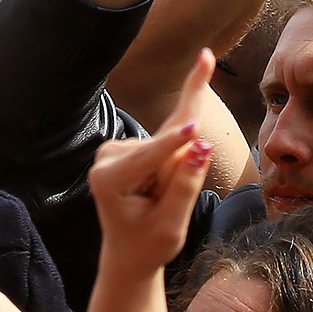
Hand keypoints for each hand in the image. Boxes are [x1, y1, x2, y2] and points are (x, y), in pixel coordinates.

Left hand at [88, 53, 220, 273]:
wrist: (128, 254)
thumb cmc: (148, 246)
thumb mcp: (170, 226)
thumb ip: (185, 187)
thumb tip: (201, 147)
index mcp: (108, 181)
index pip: (152, 158)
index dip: (177, 144)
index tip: (196, 126)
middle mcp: (106, 159)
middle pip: (163, 142)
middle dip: (189, 143)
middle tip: (206, 57)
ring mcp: (115, 149)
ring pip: (169, 144)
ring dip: (181, 163)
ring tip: (160, 204)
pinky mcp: (129, 146)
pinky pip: (168, 145)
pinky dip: (177, 159)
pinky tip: (158, 191)